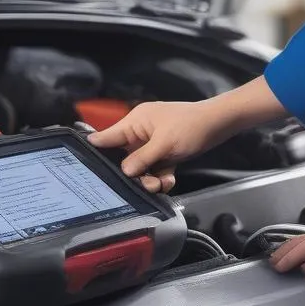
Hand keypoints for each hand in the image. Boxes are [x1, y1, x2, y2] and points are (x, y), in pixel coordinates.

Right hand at [88, 100, 227, 193]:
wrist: (218, 124)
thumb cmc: (191, 126)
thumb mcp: (164, 143)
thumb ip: (142, 158)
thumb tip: (123, 171)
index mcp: (135, 122)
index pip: (108, 137)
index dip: (96, 150)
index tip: (86, 168)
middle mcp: (140, 132)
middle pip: (125, 158)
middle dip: (135, 174)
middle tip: (147, 183)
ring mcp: (153, 143)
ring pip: (141, 167)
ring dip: (150, 178)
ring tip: (162, 181)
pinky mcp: (165, 153)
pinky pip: (155, 169)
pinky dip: (161, 176)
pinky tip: (170, 178)